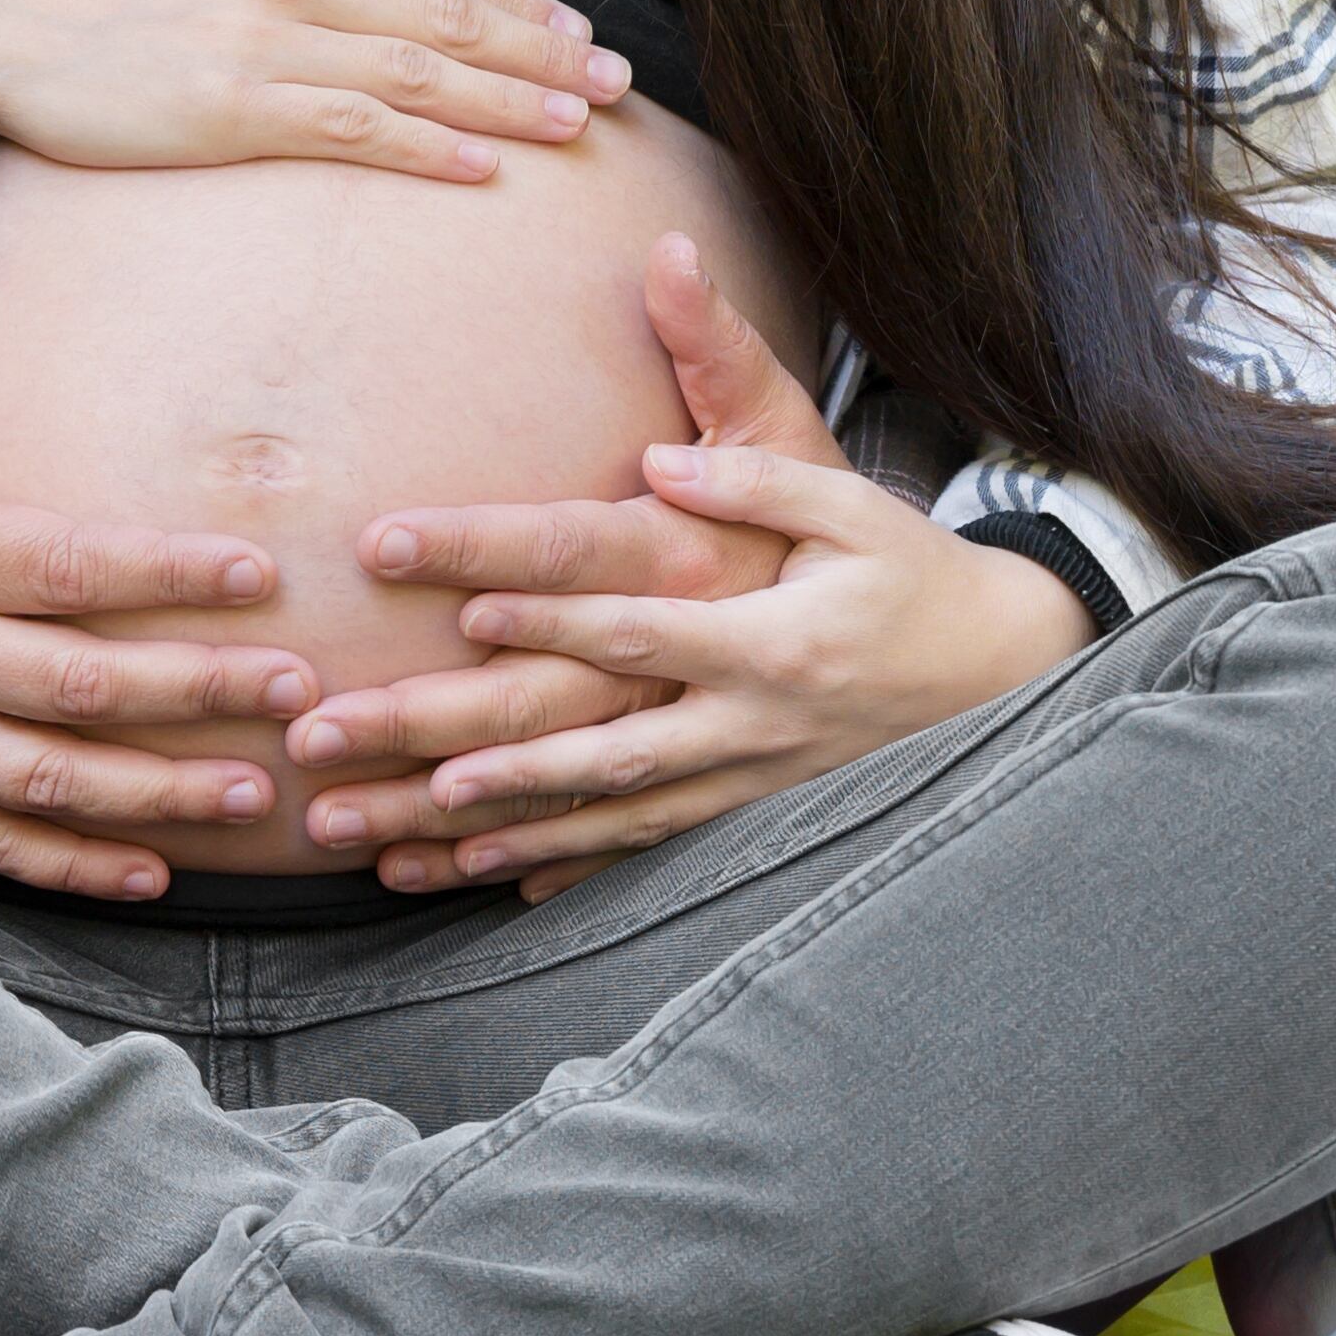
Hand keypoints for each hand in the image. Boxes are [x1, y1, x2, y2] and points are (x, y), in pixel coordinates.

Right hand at [0, 0, 633, 182]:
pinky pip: (355, 131)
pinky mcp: (234, 112)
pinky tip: (483, 167)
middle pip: (447, 18)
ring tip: (576, 125)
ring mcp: (267, 43)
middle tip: (612, 83)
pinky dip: (427, 149)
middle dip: (543, 53)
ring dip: (510, 105)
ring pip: (419, 77)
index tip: (570, 27)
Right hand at [0, 203, 320, 899]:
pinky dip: (68, 865)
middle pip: (77, 682)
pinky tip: (149, 875)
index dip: (166, 574)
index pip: (63, 564)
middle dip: (198, 692)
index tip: (259, 574)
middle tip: (304, 694)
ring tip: (252, 793)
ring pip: (43, 779)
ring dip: (155, 795)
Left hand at [313, 235, 1100, 900]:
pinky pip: (632, 855)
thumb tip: (659, 456)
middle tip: (333, 736)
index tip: (437, 588)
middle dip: (447, 740)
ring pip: (588, 814)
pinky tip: (473, 879)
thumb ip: (755, 473)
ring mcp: (738, 783)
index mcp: (761, 630)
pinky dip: (553, 871)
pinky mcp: (740, 818)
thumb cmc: (913, 577)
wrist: (1002, 677)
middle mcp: (739, 719)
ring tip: (374, 836)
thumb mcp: (854, 504)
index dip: (534, 602)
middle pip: (574, 735)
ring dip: (477, 828)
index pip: (625, 614)